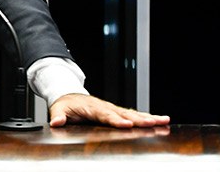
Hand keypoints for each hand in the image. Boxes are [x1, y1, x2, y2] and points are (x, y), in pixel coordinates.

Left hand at [48, 93, 170, 127]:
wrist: (69, 95)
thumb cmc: (65, 104)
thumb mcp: (58, 109)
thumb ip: (58, 116)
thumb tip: (56, 121)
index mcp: (92, 107)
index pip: (105, 114)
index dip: (116, 120)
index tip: (127, 124)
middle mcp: (105, 106)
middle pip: (124, 113)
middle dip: (139, 118)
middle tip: (153, 123)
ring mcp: (112, 108)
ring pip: (132, 113)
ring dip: (148, 117)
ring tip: (163, 121)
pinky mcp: (117, 111)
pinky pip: (133, 114)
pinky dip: (146, 117)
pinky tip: (159, 121)